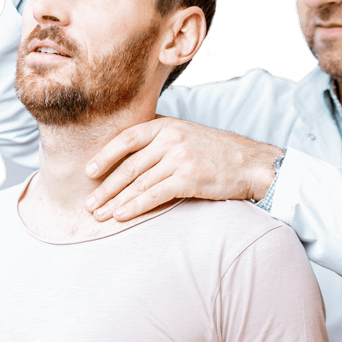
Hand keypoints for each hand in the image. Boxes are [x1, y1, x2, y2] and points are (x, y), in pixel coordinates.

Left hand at [85, 116, 281, 220]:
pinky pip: (155, 195)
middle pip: (129, 165)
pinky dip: (135, 207)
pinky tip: (122, 216)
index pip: (127, 138)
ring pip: (138, 182)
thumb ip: (162, 140)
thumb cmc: (219, 154)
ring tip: (100, 214)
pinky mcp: (190, 178)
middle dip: (105, 186)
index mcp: (168, 125)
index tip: (89, 171)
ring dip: (116, 201)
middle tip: (89, 203)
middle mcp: (171, 139)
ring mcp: (180, 158)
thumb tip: (133, 156)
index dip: (105, 155)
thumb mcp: (189, 135)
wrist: (252, 164)